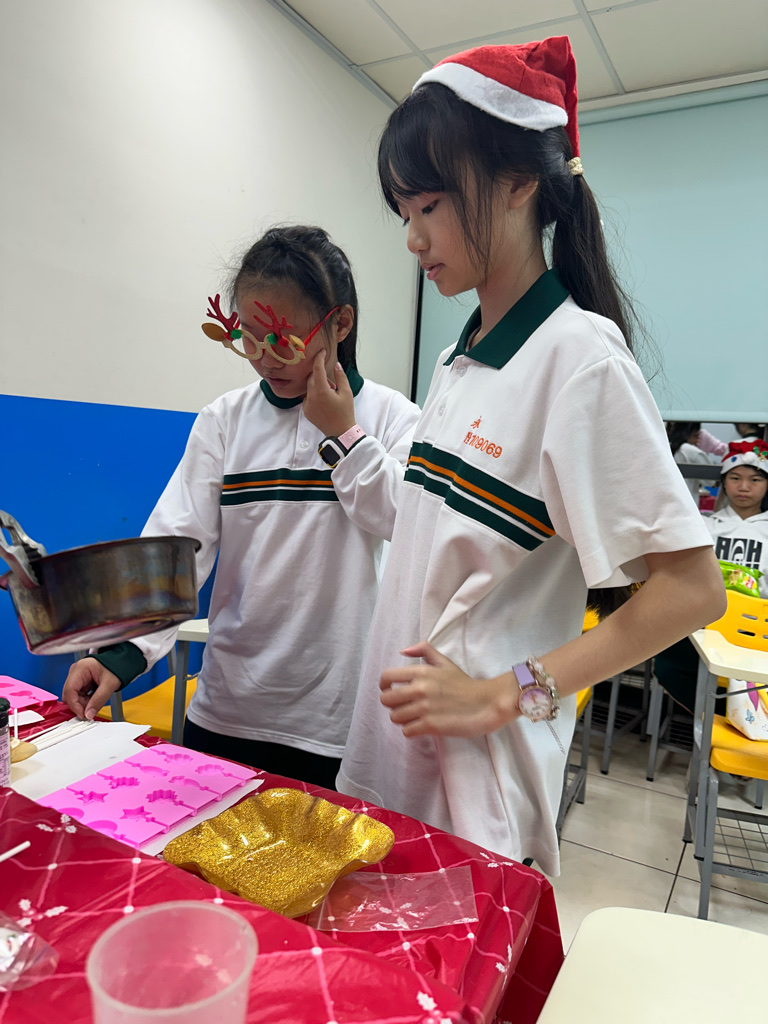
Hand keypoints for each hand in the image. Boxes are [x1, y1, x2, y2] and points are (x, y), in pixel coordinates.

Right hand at [62, 658, 121, 719]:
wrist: (119, 662)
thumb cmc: (115, 668)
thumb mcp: (109, 685)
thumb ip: (99, 700)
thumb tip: (88, 714)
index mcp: (80, 668)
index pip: (70, 690)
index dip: (75, 705)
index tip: (83, 715)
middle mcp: (75, 672)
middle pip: (69, 694)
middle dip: (79, 704)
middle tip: (92, 708)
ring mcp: (76, 676)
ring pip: (72, 696)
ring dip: (82, 703)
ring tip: (95, 700)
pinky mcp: (79, 681)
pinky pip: (78, 695)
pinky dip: (85, 700)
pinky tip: (94, 698)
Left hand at [303, 356, 355, 437]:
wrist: (340, 432)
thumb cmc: (346, 412)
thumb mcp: (347, 393)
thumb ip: (340, 376)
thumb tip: (336, 364)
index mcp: (322, 391)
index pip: (317, 368)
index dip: (319, 358)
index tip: (321, 352)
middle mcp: (311, 397)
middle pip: (312, 378)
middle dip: (321, 376)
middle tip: (333, 385)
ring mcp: (307, 404)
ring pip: (309, 387)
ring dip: (318, 386)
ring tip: (330, 396)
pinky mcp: (306, 411)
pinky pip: (308, 397)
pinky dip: (314, 395)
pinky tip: (324, 403)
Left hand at [379, 641, 518, 737]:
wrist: (486, 702)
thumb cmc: (464, 684)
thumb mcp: (445, 662)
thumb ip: (424, 650)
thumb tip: (403, 651)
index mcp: (421, 672)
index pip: (386, 677)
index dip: (384, 686)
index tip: (390, 690)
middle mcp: (420, 689)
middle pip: (386, 699)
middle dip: (392, 704)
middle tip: (403, 706)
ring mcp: (424, 708)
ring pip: (395, 717)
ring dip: (402, 719)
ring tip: (414, 717)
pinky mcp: (430, 726)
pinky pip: (407, 731)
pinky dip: (412, 730)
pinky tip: (421, 726)